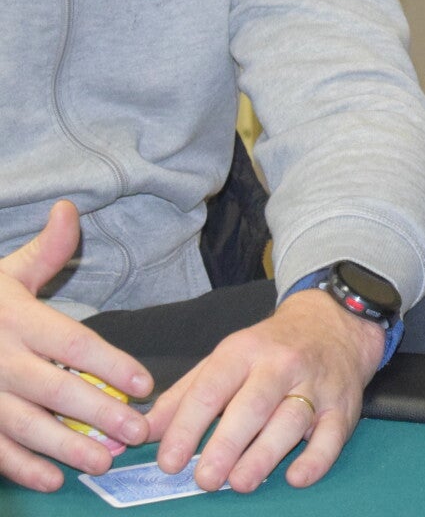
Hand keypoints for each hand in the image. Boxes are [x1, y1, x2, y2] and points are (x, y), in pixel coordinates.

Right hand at [0, 201, 153, 491]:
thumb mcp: (7, 274)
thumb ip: (47, 250)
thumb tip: (69, 209)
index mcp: (17, 320)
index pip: (72, 345)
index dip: (110, 365)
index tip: (145, 383)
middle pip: (55, 391)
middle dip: (98, 414)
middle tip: (138, 431)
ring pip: (26, 426)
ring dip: (66, 448)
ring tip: (105, 461)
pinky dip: (22, 469)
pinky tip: (53, 481)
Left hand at [145, 284, 383, 492]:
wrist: (334, 323)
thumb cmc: (269, 350)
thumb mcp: (224, 360)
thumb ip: (184, 396)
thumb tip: (143, 433)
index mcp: (244, 352)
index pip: (211, 390)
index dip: (187, 427)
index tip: (169, 461)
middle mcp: (281, 365)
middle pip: (253, 405)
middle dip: (227, 444)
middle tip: (204, 479)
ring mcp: (316, 385)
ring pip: (291, 420)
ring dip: (265, 454)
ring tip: (240, 483)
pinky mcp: (342, 406)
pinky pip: (333, 434)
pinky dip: (317, 458)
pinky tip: (297, 477)